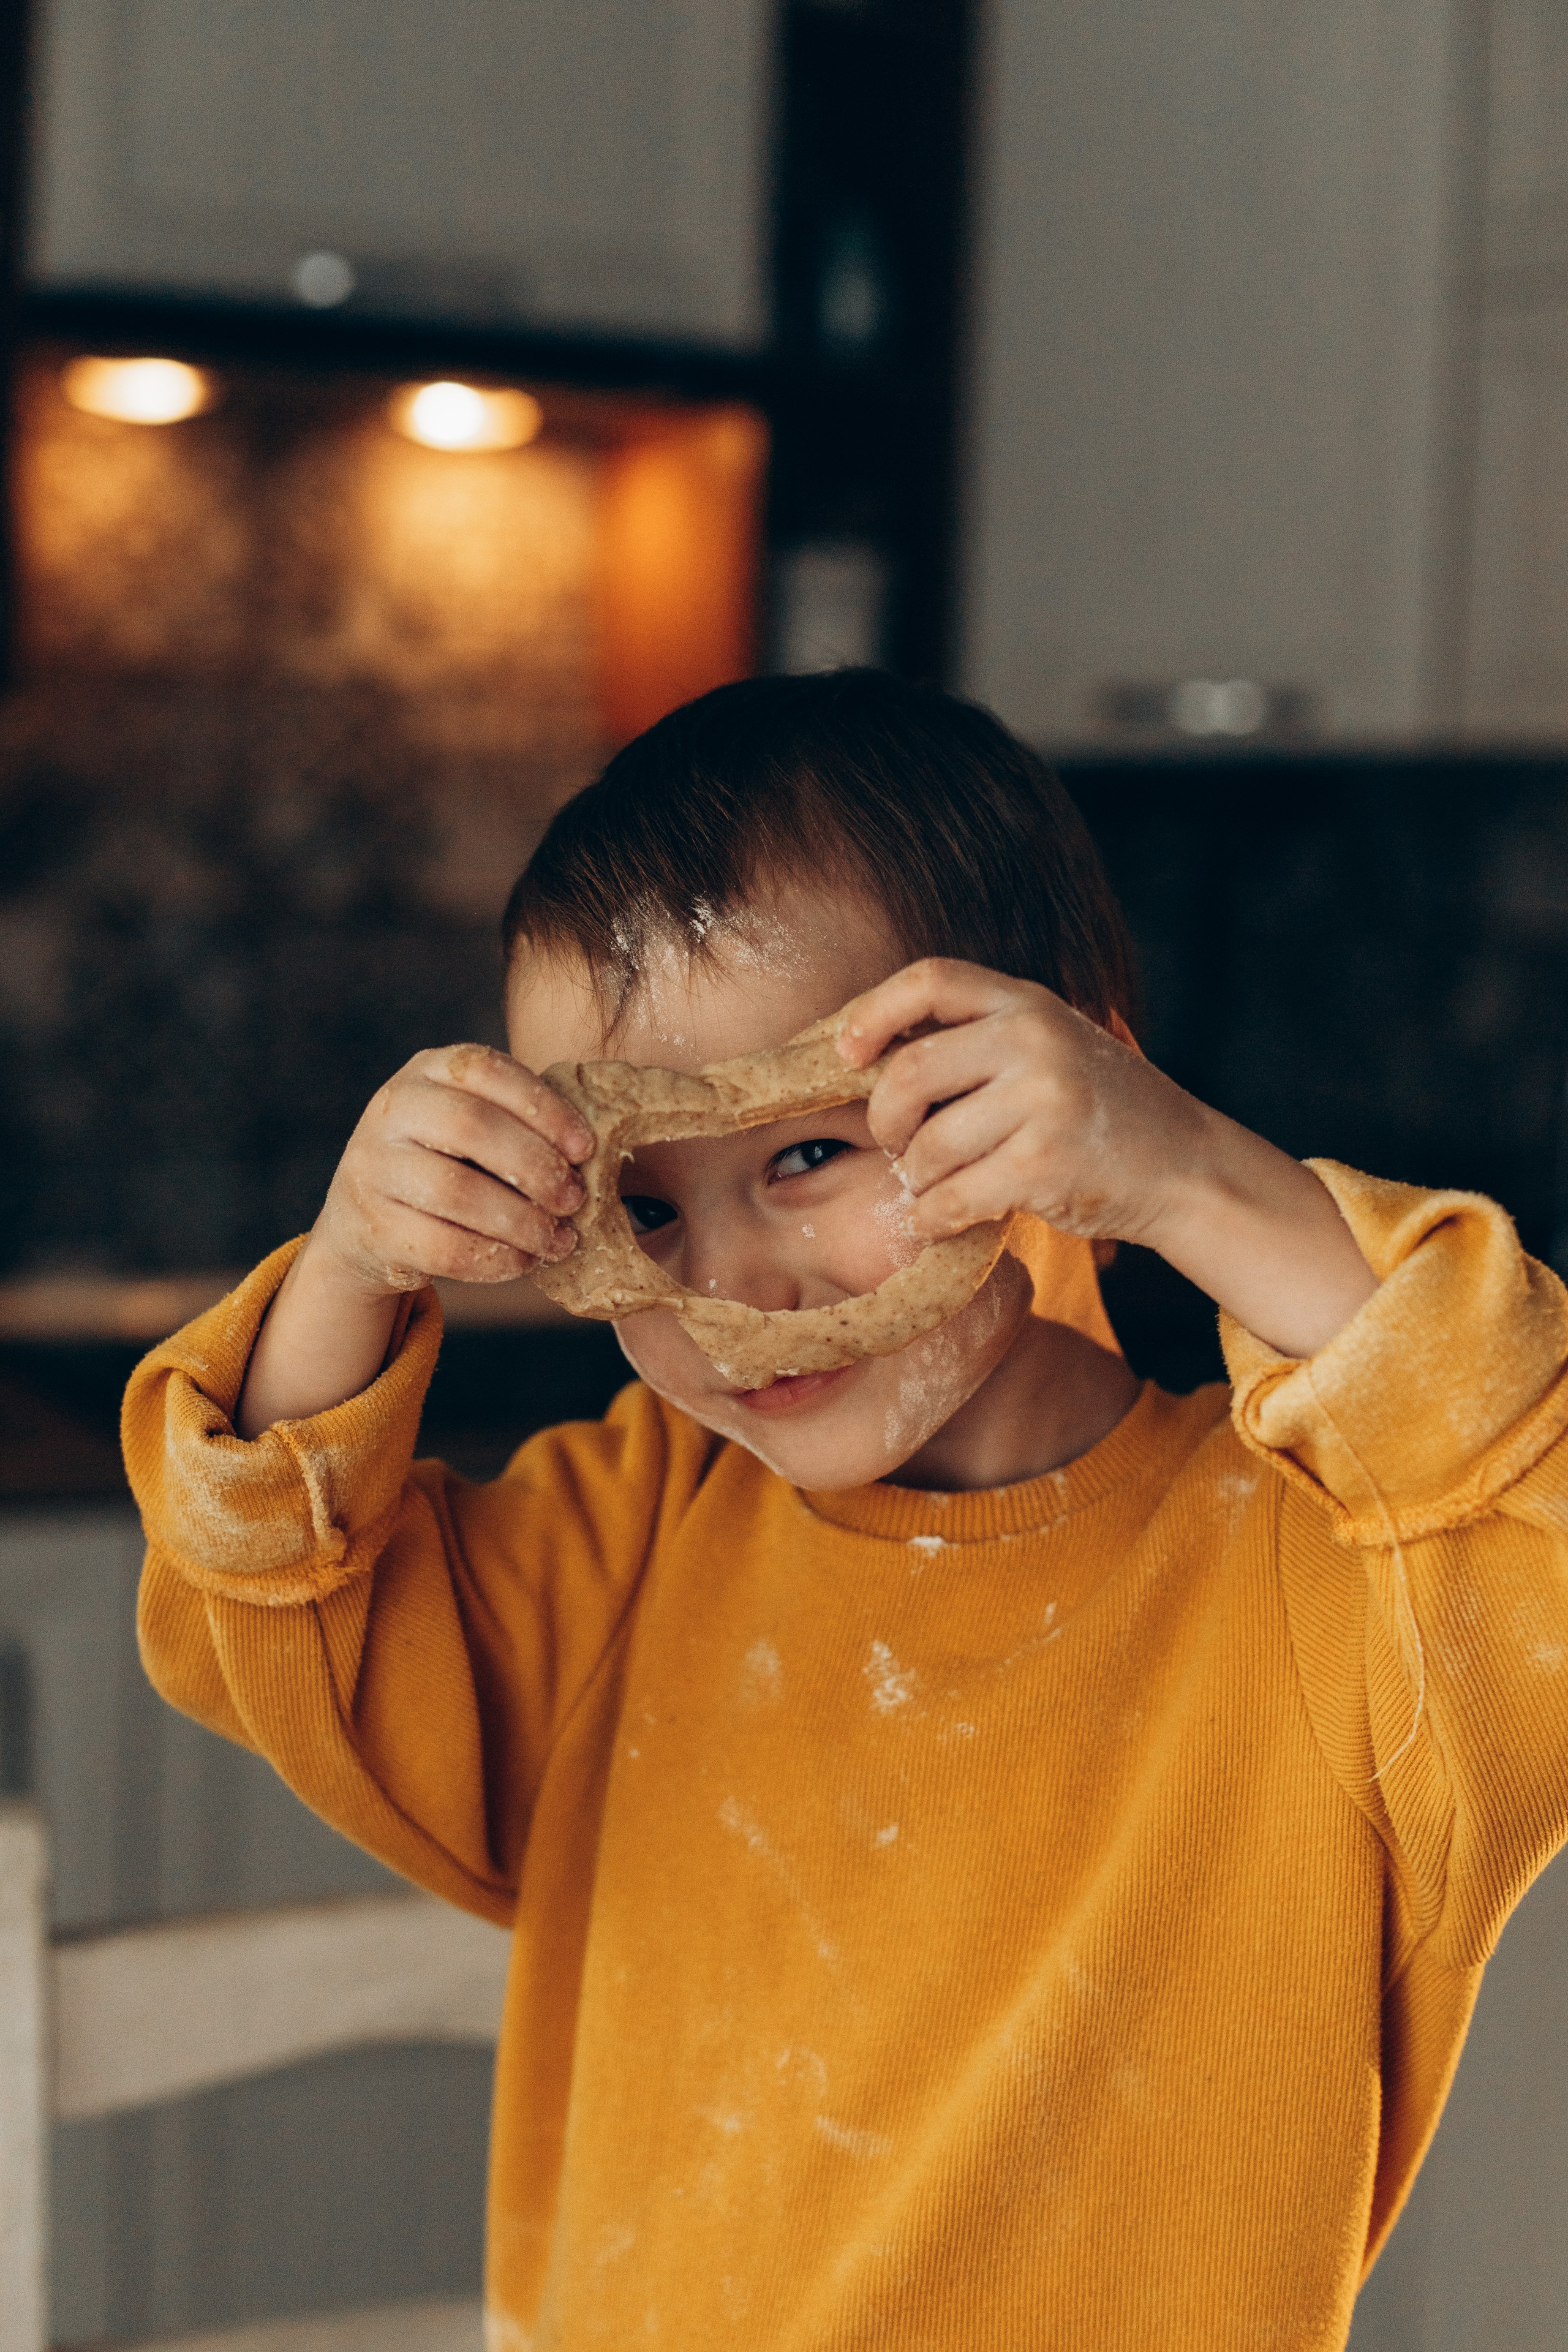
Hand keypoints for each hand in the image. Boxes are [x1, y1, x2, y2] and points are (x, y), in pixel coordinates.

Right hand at [308, 1042, 593, 1297]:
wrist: (365, 1221)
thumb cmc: (445, 1163)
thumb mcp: (471, 1126)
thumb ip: (519, 1126)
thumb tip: (591, 1158)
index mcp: (427, 1071)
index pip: (487, 1070)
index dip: (544, 1108)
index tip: (586, 1148)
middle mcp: (392, 1109)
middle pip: (471, 1127)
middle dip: (536, 1167)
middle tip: (575, 1199)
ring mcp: (373, 1166)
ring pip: (456, 1192)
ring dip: (521, 1221)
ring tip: (558, 1240)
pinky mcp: (372, 1225)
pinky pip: (442, 1247)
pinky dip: (494, 1259)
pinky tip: (523, 1261)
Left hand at [839, 960, 1375, 1356]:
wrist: (1184, 1166)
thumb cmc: (1099, 1111)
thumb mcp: (1049, 1048)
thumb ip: (979, 1042)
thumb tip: (868, 1059)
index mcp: (1027, 1002)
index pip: (929, 979)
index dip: (873, 1012)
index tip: (846, 1052)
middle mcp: (1035, 1039)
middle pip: (908, 1073)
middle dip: (885, 1121)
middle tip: (896, 1145)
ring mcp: (1043, 1099)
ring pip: (927, 1146)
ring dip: (916, 1179)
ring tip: (936, 1184)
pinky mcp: (1044, 1162)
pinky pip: (952, 1197)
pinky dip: (933, 1217)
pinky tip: (941, 1220)